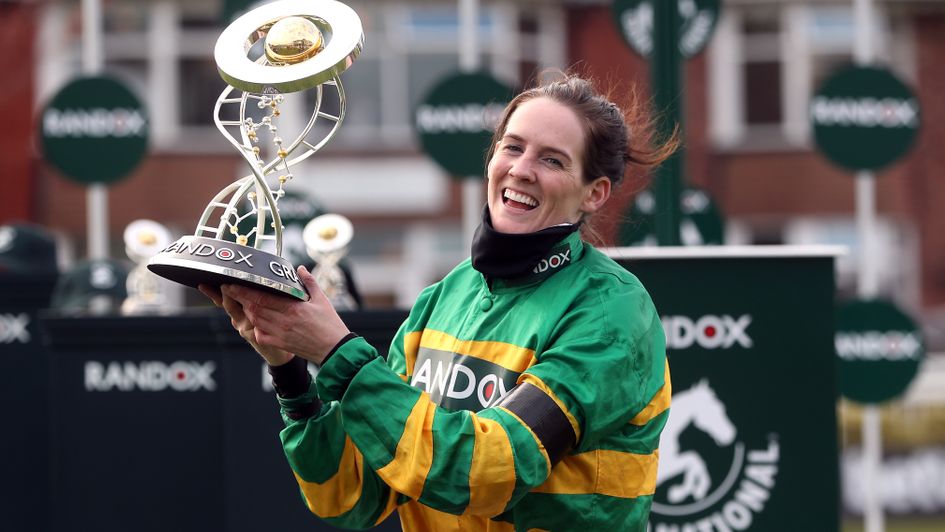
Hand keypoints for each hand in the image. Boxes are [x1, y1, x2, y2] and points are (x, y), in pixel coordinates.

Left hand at [217, 266, 350, 364]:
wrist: (335, 349)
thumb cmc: (330, 325)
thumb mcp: (322, 300)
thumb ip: (309, 282)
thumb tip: (300, 269)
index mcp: (293, 308)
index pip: (262, 297)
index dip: (244, 290)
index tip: (233, 284)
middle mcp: (283, 321)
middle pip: (254, 308)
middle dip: (239, 298)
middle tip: (230, 289)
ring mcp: (280, 334)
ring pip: (256, 321)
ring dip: (247, 311)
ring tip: (242, 302)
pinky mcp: (281, 344)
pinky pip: (262, 336)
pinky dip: (256, 328)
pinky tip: (256, 322)